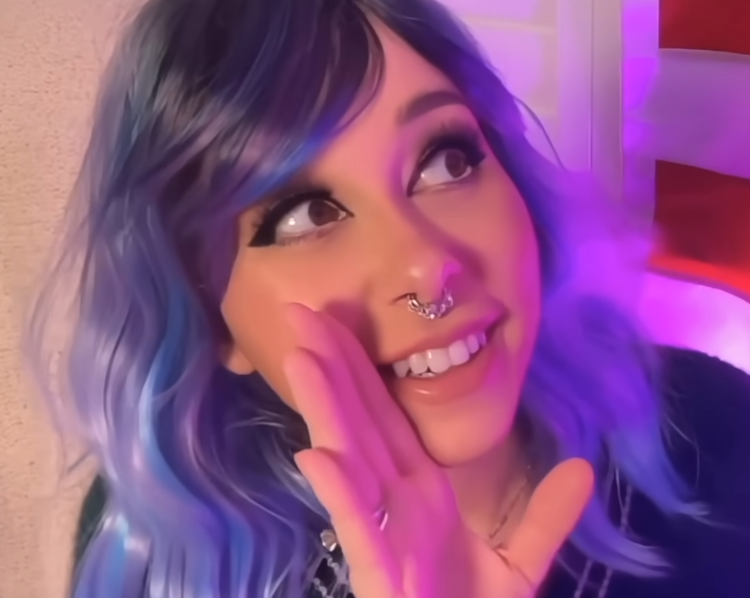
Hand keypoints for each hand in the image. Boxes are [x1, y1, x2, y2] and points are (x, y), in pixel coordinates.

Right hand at [284, 304, 593, 597]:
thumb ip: (544, 518)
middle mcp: (395, 502)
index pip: (387, 418)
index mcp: (422, 493)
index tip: (342, 324)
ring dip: (326, 410)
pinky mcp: (384, 575)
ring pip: (351, 460)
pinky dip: (339, 492)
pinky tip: (317, 455)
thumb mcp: (520, 567)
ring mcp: (386, 536)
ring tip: (303, 358)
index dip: (364, 371)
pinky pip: (360, 528)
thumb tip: (581, 466)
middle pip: (360, 423)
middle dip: (332, 368)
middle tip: (303, 314)